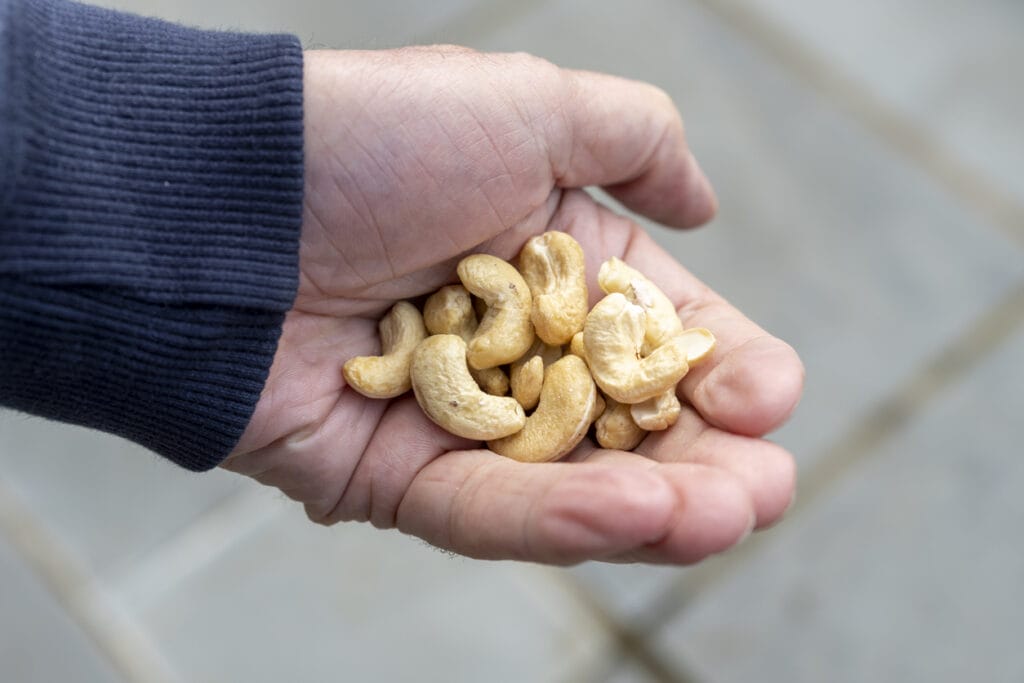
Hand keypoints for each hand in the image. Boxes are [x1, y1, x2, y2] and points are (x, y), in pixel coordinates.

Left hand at [221, 47, 802, 564]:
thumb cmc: (374, 141)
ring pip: (570, 486)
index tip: (770, 392)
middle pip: (628, 427)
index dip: (724, 366)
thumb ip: (634, 140)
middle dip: (707, 460)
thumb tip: (707, 201)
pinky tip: (630, 514)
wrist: (223, 198)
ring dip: (656, 509)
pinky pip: (483, 511)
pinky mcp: (393, 481)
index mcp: (554, 274)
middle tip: (767, 488)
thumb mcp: (526, 106)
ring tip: (727, 514)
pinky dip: (555, 517)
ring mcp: (456, 426)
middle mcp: (512, 355)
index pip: (659, 336)